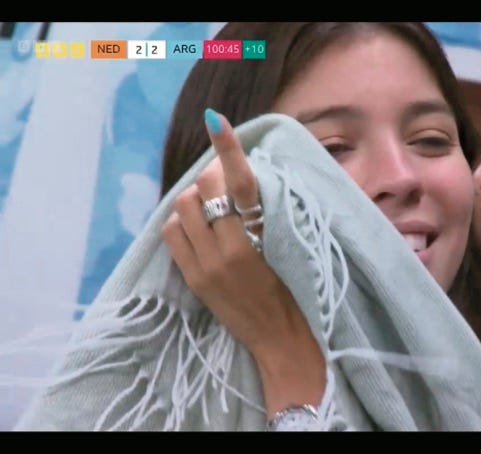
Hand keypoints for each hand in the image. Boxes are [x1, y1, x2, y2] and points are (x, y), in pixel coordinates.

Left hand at [161, 109, 324, 415]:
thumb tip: (242, 182)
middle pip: (202, 190)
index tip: (216, 120)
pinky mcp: (192, 279)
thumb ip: (264, 216)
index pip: (241, 184)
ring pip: (182, 208)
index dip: (228, 150)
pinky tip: (198, 228)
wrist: (282, 341)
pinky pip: (172, 233)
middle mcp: (227, 251)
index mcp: (259, 241)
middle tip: (222, 180)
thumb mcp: (288, 249)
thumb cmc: (297, 293)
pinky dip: (182, 221)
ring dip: (195, 199)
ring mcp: (204, 267)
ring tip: (211, 208)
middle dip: (210, 177)